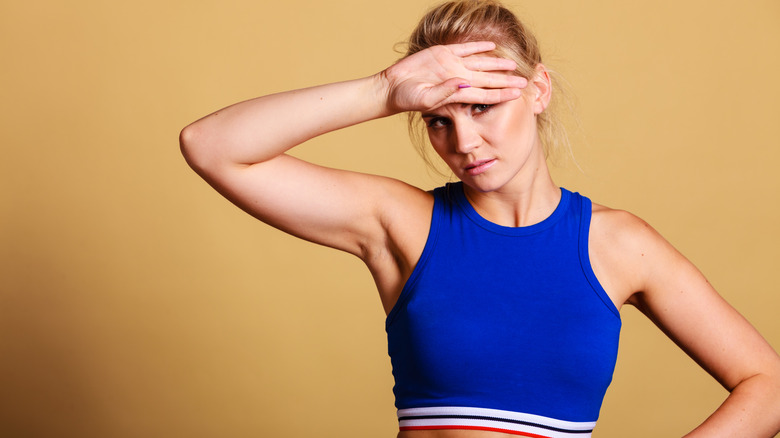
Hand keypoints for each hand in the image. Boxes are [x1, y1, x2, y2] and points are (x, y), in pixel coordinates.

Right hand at [379, 41, 527, 114]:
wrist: (393, 87)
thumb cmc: (408, 98)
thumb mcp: (426, 99)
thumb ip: (445, 92)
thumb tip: (462, 84)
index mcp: (458, 93)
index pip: (486, 94)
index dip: (503, 94)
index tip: (518, 94)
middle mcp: (459, 79)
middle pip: (488, 79)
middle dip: (507, 81)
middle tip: (525, 81)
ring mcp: (452, 65)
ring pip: (481, 63)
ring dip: (497, 64)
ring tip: (513, 64)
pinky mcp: (443, 53)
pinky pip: (465, 49)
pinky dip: (478, 46)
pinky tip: (491, 46)